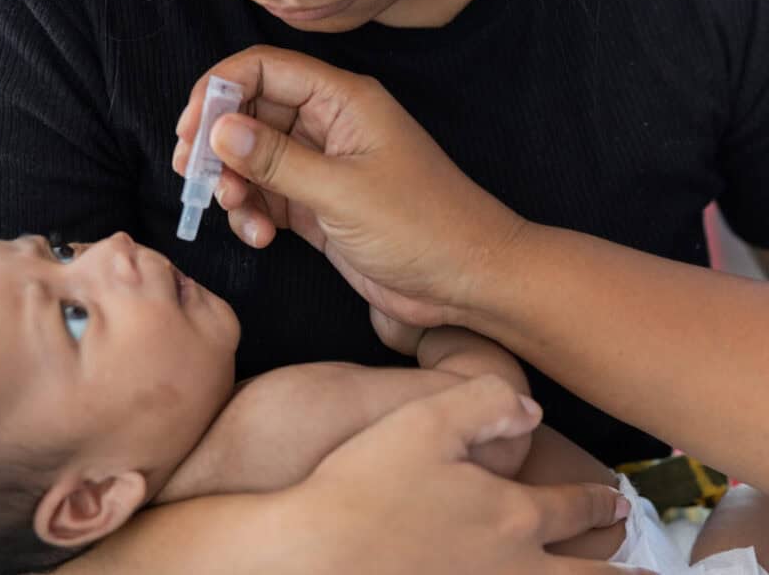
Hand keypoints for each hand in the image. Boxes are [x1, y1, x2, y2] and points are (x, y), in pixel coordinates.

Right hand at [174, 45, 526, 335]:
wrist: (466, 280)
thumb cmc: (423, 226)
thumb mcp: (342, 191)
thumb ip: (276, 160)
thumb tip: (219, 129)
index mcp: (343, 101)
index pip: (267, 69)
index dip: (221, 89)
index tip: (191, 127)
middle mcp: (328, 126)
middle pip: (252, 114)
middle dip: (218, 144)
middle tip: (193, 174)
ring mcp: (321, 166)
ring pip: (254, 159)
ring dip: (234, 185)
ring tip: (237, 212)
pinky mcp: (317, 205)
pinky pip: (268, 197)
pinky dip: (254, 215)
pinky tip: (262, 238)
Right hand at [289, 376, 643, 574]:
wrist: (316, 555)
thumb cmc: (366, 485)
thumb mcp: (423, 420)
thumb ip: (483, 402)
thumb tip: (532, 410)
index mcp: (511, 516)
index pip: (570, 510)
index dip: (598, 504)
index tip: (619, 502)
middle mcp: (512, 568)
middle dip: (621, 573)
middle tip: (645, 570)